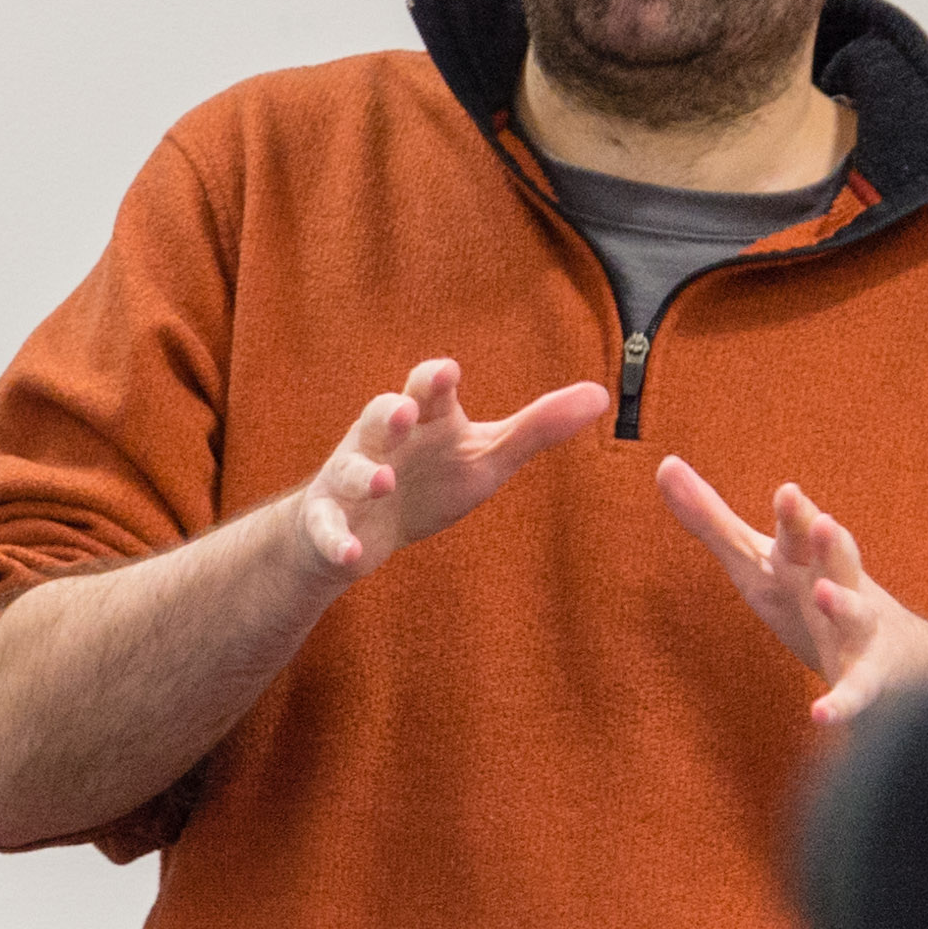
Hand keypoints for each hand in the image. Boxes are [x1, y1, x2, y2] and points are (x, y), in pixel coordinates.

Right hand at [279, 358, 611, 589]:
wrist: (361, 529)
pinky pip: (326, 528)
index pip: (427, 389)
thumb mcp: (485, 456)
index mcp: (422, 418)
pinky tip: (352, 554)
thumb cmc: (430, 480)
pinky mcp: (326, 521)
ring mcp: (348, 479)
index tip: (450, 374)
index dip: (434, 380)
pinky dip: (337, 540)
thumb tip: (601, 395)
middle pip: (379, 415)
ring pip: (348, 468)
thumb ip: (538, 427)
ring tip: (383, 483)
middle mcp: (380, 440)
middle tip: (403, 413)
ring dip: (363, 474)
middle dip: (388, 412)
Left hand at [657, 456, 927, 724]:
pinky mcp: (865, 680)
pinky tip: (820, 714)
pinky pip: (856, 692)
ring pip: (856, 615)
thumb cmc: (809, 597)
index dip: (795, 513)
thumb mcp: (757, 561)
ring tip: (828, 594)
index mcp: (809, 558)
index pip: (801, 530)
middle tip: (824, 522)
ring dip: (845, 605)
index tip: (787, 492)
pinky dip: (841, 703)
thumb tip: (664, 464)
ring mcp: (857, 633)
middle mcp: (839, 585)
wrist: (895, 658)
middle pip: (838, 560)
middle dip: (830, 542)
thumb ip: (711, 518)